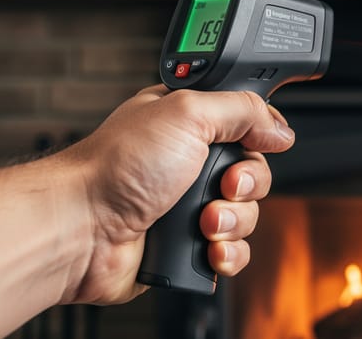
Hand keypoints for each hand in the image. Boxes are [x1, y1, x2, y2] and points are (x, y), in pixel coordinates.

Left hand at [59, 85, 293, 303]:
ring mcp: (188, 204)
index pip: (248, 122)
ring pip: (247, 214)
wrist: (82, 229)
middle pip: (254, 172)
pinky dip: (228, 252)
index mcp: (189, 122)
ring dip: (234, 221)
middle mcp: (190, 161)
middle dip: (247, 184)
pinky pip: (233, 251)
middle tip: (223, 186)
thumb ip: (242, 109)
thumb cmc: (115, 168)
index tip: (261, 142)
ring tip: (204, 221)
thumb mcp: (188, 112)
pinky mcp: (187, 244)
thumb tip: (279, 127)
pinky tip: (208, 247)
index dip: (260, 134)